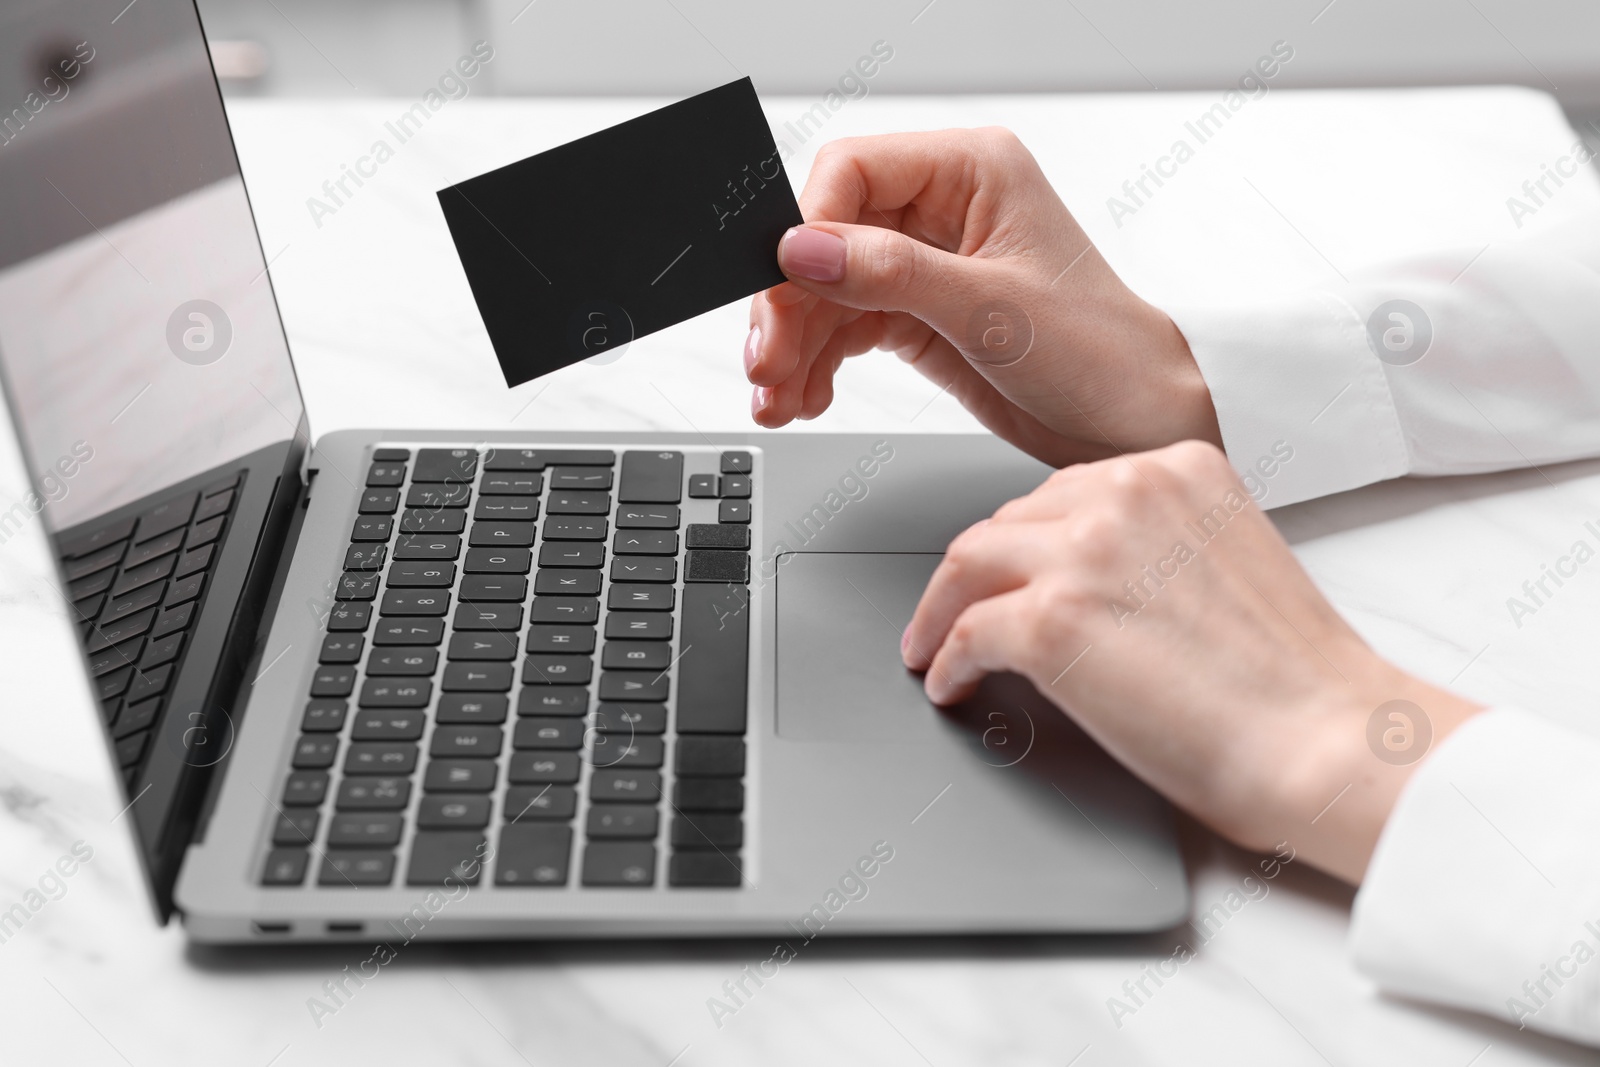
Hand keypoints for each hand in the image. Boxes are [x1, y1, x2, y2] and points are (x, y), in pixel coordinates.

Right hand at [745, 128, 1221, 465]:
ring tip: (779, 398)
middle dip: (792, 303)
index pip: (854, 171)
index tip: (785, 286)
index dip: (807, 228)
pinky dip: (816, 363)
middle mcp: (943, 206)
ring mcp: (926, 260)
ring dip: (795, 344)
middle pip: (828, 236)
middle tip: (768, 361)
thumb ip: (892, 275)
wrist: (1127, 424)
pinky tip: (806, 396)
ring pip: (827, 289)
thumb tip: (805, 249)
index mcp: (973, 170)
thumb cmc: (1098, 353)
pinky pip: (844, 327)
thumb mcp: (992, 311)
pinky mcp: (915, 311)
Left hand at [902, 440, 1482, 882]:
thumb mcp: (1231, 561)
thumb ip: (1163, 546)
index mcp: (1180, 467)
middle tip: (957, 608)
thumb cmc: (1298, 679)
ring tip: (931, 645)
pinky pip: (964, 632)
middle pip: (1009, 522)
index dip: (1027, 539)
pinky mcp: (1050, 620)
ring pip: (968, 565)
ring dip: (940, 609)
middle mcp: (1128, 490)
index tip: (1010, 569)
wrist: (1328, 741)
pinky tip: (951, 683)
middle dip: (979, 571)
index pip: (1067, 491)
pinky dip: (946, 660)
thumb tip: (1095, 583)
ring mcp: (1084, 551)